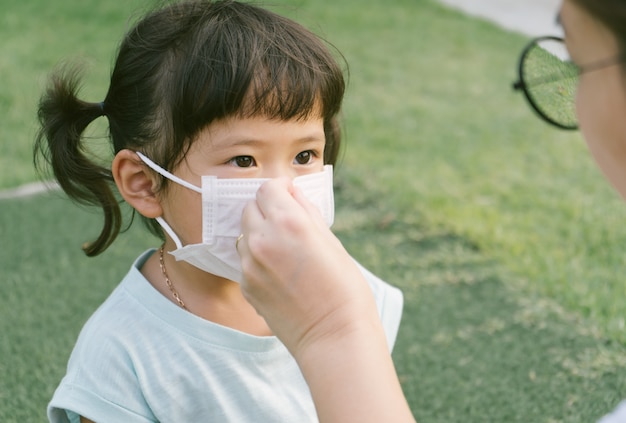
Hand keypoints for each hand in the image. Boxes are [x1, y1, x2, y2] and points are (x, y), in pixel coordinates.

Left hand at [238, 177, 379, 357]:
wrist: (334, 336)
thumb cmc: (345, 288)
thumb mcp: (332, 241)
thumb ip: (307, 212)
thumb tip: (292, 194)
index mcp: (289, 223)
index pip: (267, 188)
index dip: (280, 189)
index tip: (289, 195)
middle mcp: (263, 240)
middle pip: (250, 207)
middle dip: (267, 208)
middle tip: (288, 223)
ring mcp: (250, 265)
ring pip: (244, 233)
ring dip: (259, 232)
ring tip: (284, 249)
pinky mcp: (246, 286)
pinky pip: (244, 259)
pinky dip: (257, 257)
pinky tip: (279, 271)